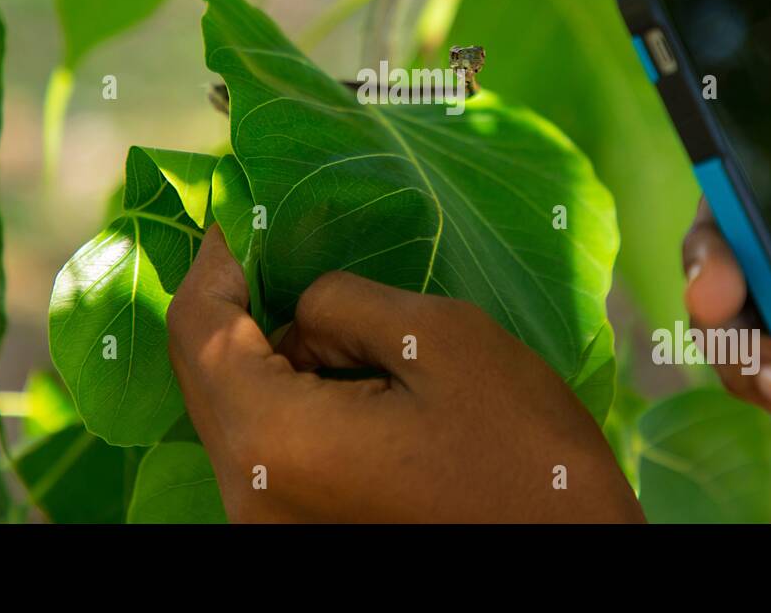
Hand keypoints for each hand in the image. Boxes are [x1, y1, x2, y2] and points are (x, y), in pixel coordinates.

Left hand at [166, 225, 642, 522]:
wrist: (572, 558)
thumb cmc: (522, 454)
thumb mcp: (438, 339)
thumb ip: (342, 302)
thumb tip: (300, 309)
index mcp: (274, 442)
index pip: (198, 332)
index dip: (214, 260)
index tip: (243, 212)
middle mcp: (249, 497)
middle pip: (206, 376)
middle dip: (240, 305)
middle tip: (285, 246)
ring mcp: (269, 527)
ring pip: (236, 413)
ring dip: (270, 355)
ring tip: (335, 316)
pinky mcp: (298, 536)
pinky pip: (267, 450)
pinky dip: (289, 399)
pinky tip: (344, 372)